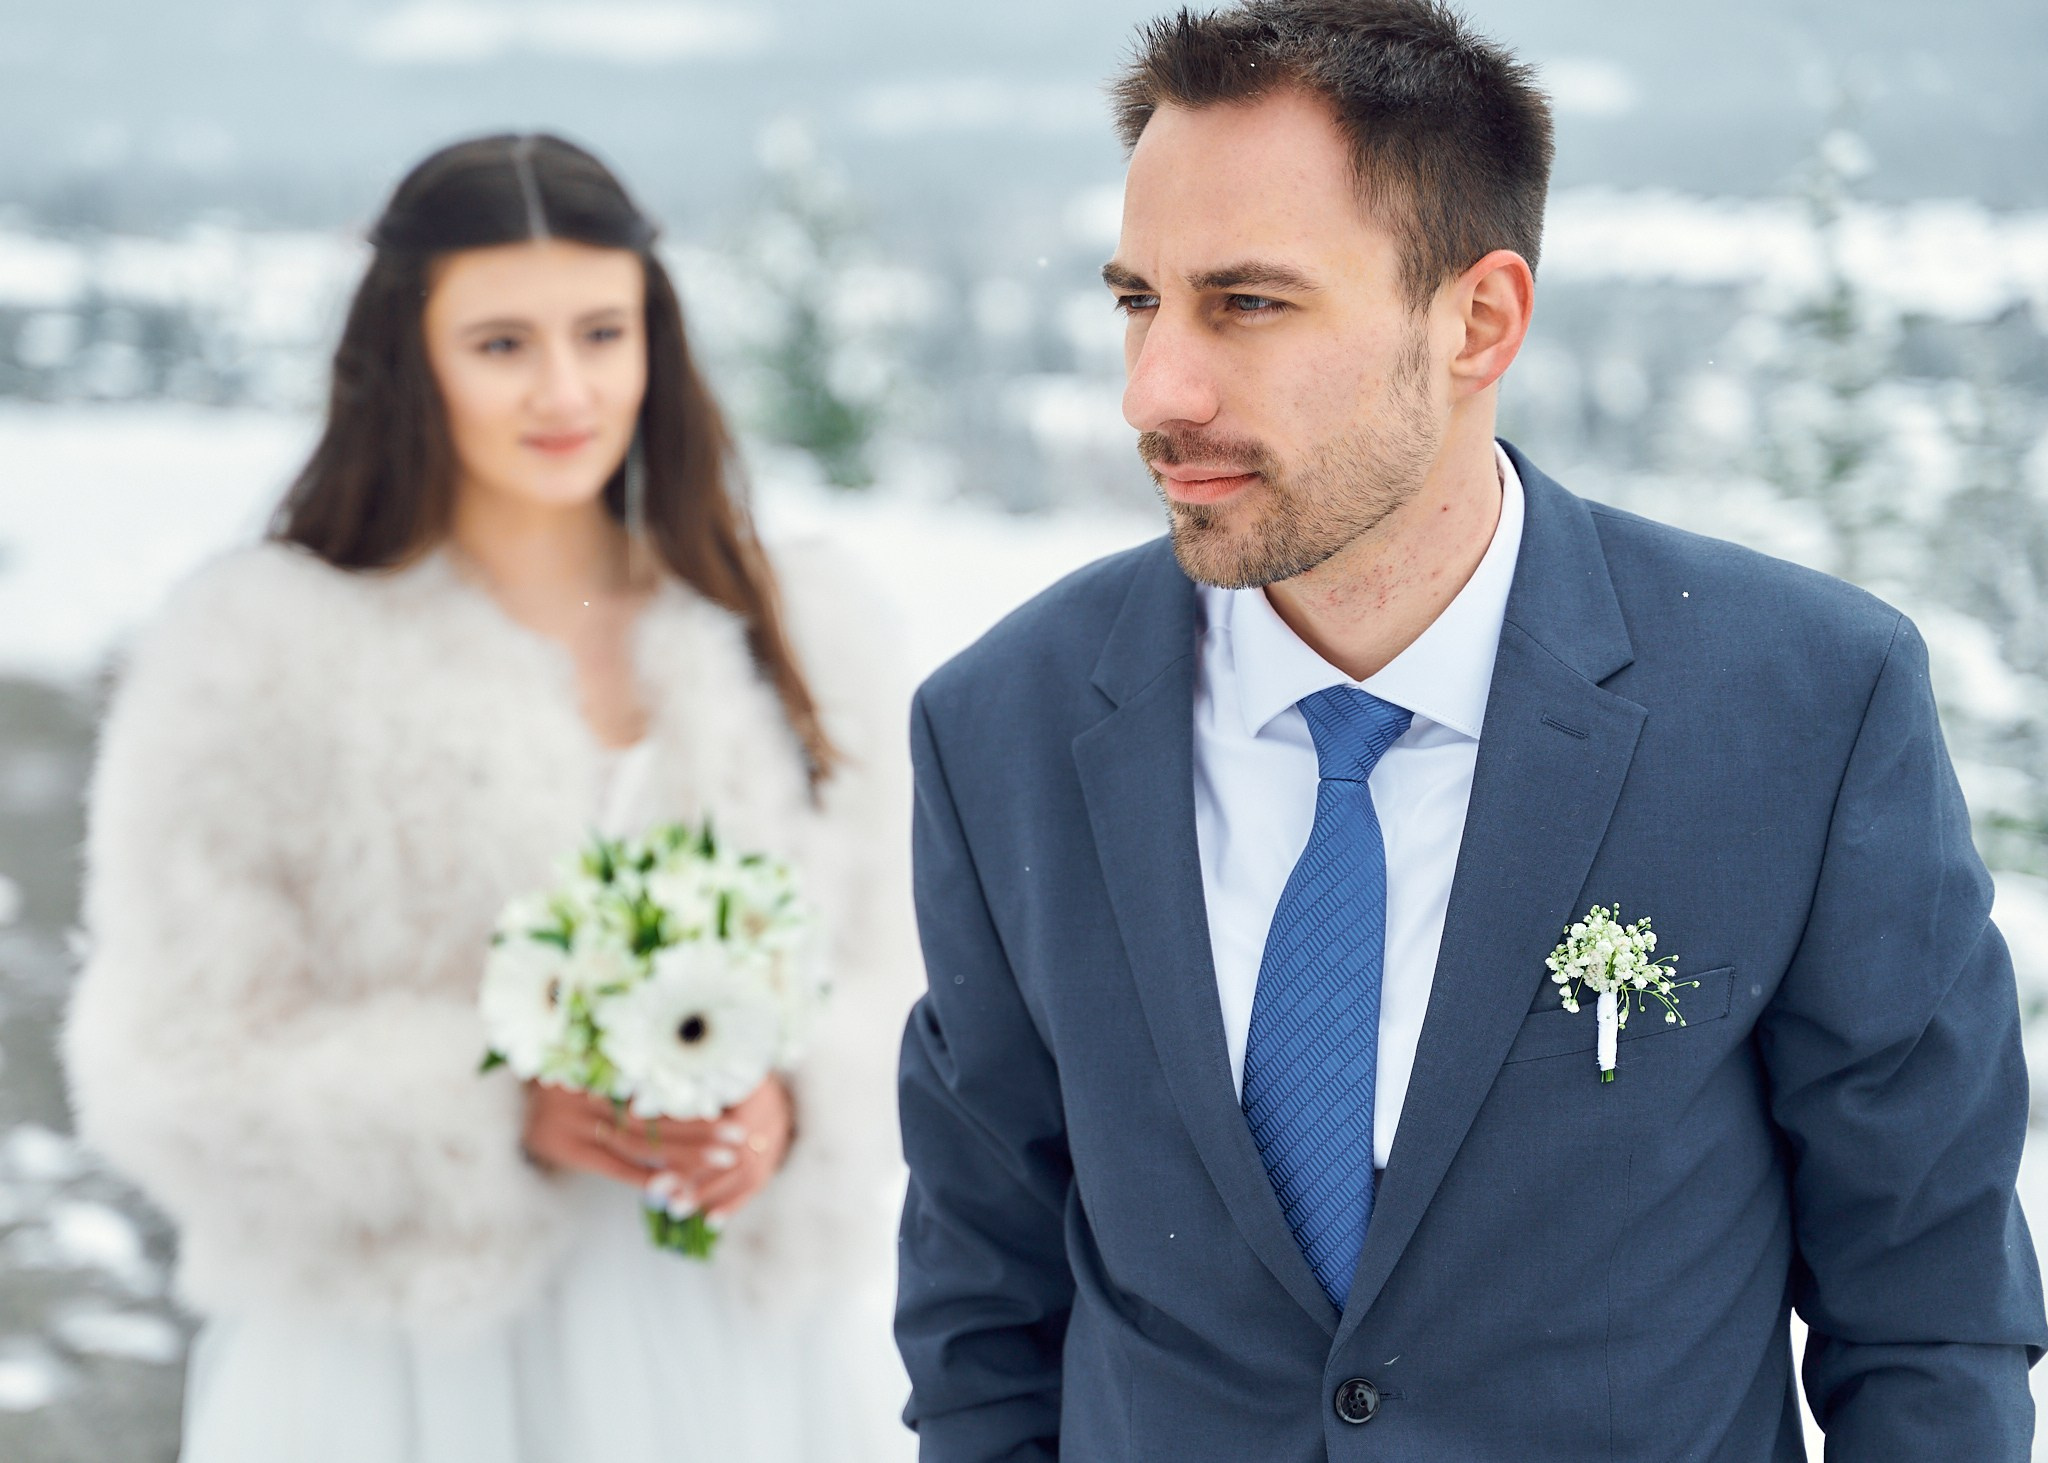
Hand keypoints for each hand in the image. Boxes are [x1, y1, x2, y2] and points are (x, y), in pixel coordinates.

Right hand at [521, 1077, 794, 1220]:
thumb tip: (693, 1063)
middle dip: (698, 1129)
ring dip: (683, 1154)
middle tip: (738, 1138)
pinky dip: (646, 1175)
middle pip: (651, 1114)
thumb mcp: (592, 1051)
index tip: (731, 1105)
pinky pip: (613, 1165)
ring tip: (723, 1160)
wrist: (505, 1098)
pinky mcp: (563, 1148)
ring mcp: (569, 1120)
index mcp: (596, 1057)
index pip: (655, 1083)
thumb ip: (630, 1058)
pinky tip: (677, 1185)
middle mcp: (583, 1087)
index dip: (693, 1096)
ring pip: (637, 1141)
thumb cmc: (565, 1067)